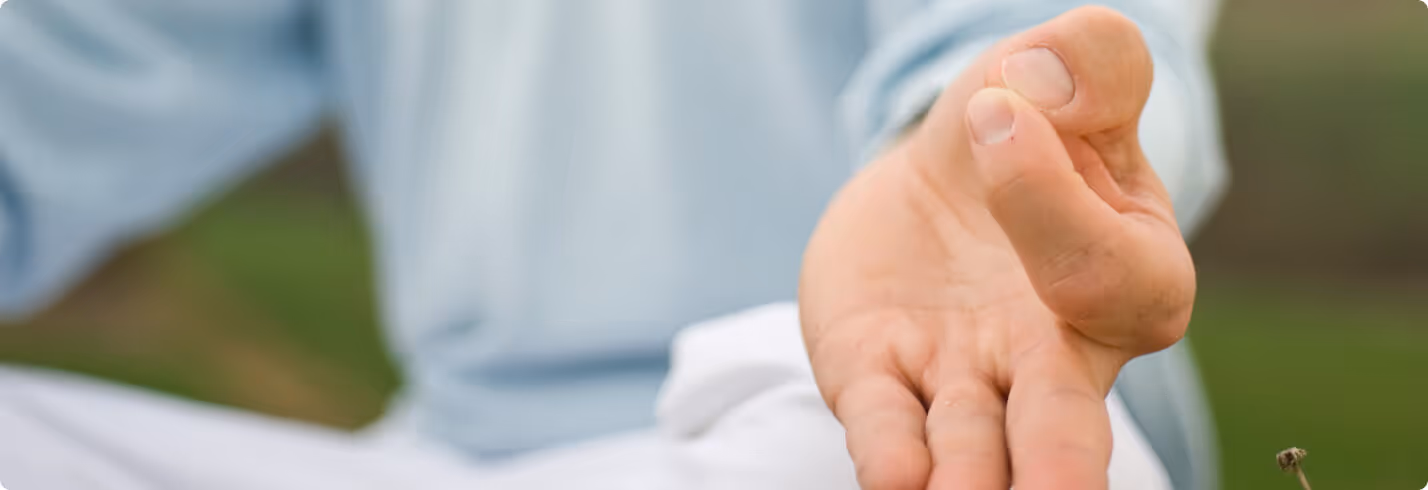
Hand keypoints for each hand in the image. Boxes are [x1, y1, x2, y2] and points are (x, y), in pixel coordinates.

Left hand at [800, 7, 1193, 489]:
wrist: (949, 166)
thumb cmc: (1028, 119)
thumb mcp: (1063, 71)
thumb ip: (1089, 62)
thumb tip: (1035, 89)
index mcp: (1129, 274)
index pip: (1105, 271)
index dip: (1048, 197)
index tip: (996, 113)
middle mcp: (1056, 352)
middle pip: (1065, 424)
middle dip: (1060, 468)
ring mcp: (968, 375)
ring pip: (976, 448)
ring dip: (967, 480)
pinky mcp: (883, 378)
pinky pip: (890, 429)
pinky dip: (890, 457)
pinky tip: (890, 480)